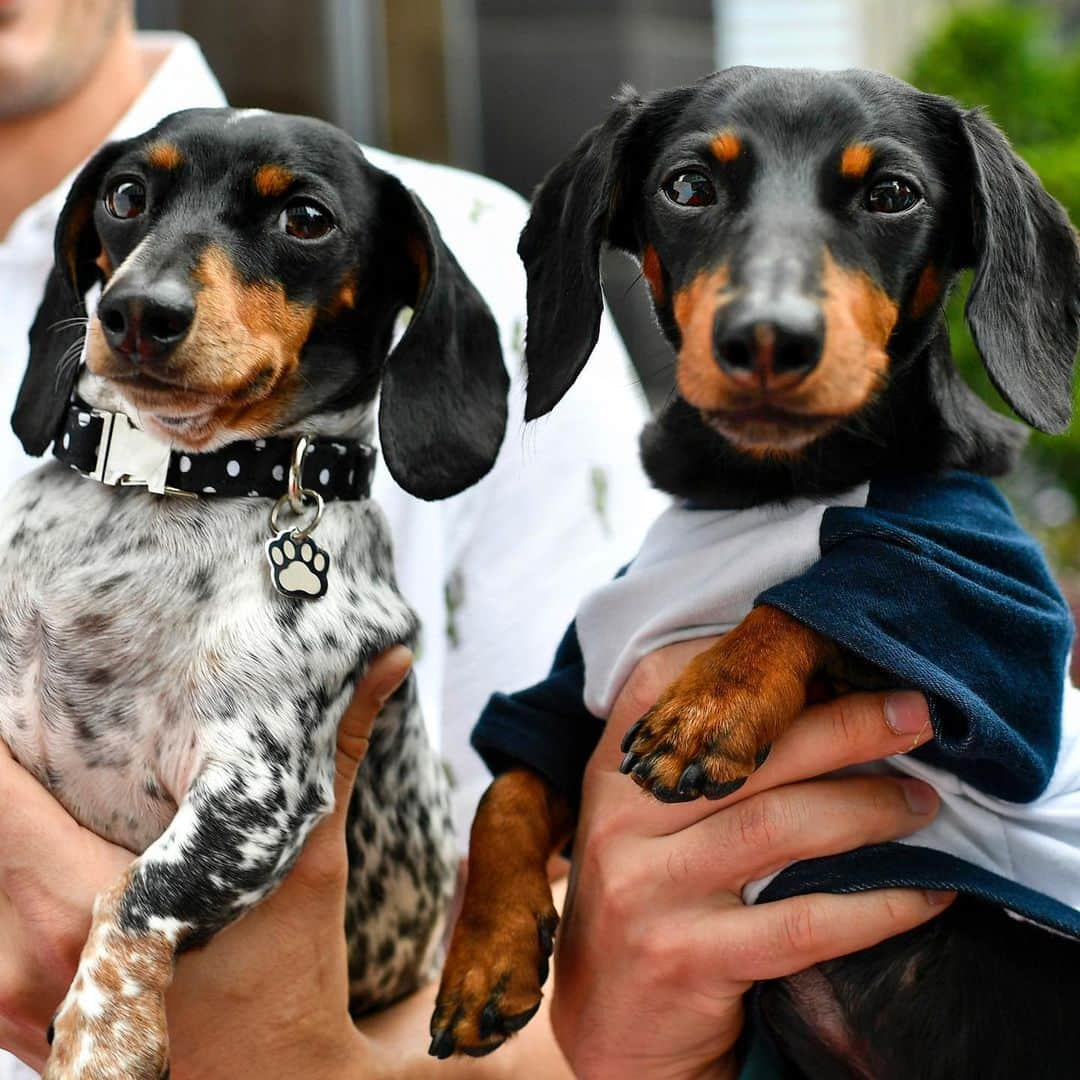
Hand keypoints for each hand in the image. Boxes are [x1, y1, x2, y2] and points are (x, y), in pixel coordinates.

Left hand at [0, 648, 413, 1077]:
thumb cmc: (291, 983)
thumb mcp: (310, 862)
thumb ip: (338, 754)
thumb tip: (388, 661)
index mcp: (85, 910)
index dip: (1, 747)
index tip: (28, 706)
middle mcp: (26, 961)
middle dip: (8, 784)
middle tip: (39, 735)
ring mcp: (9, 1005)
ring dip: (6, 835)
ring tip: (47, 795)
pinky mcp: (13, 1025)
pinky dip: (8, 887)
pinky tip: (51, 862)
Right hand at [552, 638, 952, 1079]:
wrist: (609, 1024)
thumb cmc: (645, 898)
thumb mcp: (641, 819)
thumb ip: (694, 762)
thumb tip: (807, 695)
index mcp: (613, 771)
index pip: (672, 685)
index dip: (752, 662)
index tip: (831, 652)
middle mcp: (620, 819)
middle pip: (744, 751)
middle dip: (842, 723)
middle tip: (915, 713)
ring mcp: (647, 887)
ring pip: (777, 825)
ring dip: (867, 806)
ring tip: (923, 801)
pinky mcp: (684, 956)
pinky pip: (799, 922)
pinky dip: (874, 905)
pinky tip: (924, 894)